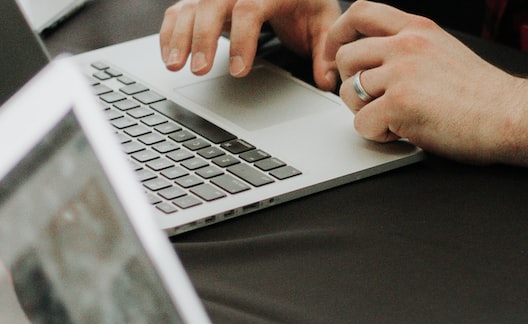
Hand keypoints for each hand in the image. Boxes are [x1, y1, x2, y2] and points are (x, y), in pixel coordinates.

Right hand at [160, 0, 342, 88]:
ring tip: (175, 65)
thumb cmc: (306, 3)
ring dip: (179, 35)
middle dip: (203, 38)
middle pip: (213, 5)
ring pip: (191, 7)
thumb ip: (325, 53)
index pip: (249, 9)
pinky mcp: (205, 1)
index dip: (242, 40)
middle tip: (199, 70)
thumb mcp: (324, 23)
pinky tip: (169, 55)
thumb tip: (328, 81)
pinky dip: (171, 31)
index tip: (238, 70)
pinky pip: (181, 10)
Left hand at [325, 2, 527, 177]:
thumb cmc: (490, 96)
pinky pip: (362, 123)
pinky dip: (377, 134)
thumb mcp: (448, 53)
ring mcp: (402, 74)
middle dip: (351, 83)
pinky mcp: (400, 105)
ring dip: (365, 112)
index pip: (361, 12)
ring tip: (394, 121)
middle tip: (370, 103)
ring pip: (350, 91)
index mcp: (419, 29)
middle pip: (348, 56)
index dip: (339, 34)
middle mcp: (406, 45)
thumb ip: (414, 51)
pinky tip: (401, 134)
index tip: (337, 55)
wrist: (514, 116)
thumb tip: (384, 67)